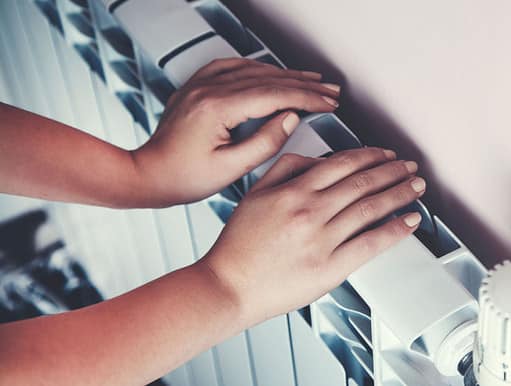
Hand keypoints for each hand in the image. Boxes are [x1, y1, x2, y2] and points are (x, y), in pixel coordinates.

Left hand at [131, 58, 340, 206]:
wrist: (147, 175)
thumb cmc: (183, 178)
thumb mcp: (231, 169)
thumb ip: (265, 143)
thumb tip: (290, 119)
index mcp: (217, 108)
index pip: (274, 95)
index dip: (306, 98)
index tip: (328, 103)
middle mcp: (208, 89)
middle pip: (267, 79)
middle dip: (304, 85)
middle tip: (330, 92)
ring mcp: (200, 84)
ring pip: (253, 70)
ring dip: (285, 75)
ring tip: (311, 82)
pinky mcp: (196, 87)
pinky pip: (232, 66)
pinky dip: (257, 68)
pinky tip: (271, 72)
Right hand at [200, 147, 426, 326]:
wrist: (229, 286)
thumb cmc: (240, 245)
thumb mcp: (256, 193)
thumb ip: (286, 168)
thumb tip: (319, 158)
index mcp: (293, 190)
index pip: (342, 164)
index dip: (371, 156)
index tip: (386, 156)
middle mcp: (310, 211)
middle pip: (363, 183)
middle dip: (392, 171)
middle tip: (409, 167)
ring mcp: (321, 240)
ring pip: (371, 208)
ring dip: (399, 193)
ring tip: (416, 187)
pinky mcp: (330, 268)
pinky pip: (370, 244)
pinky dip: (394, 230)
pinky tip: (409, 221)